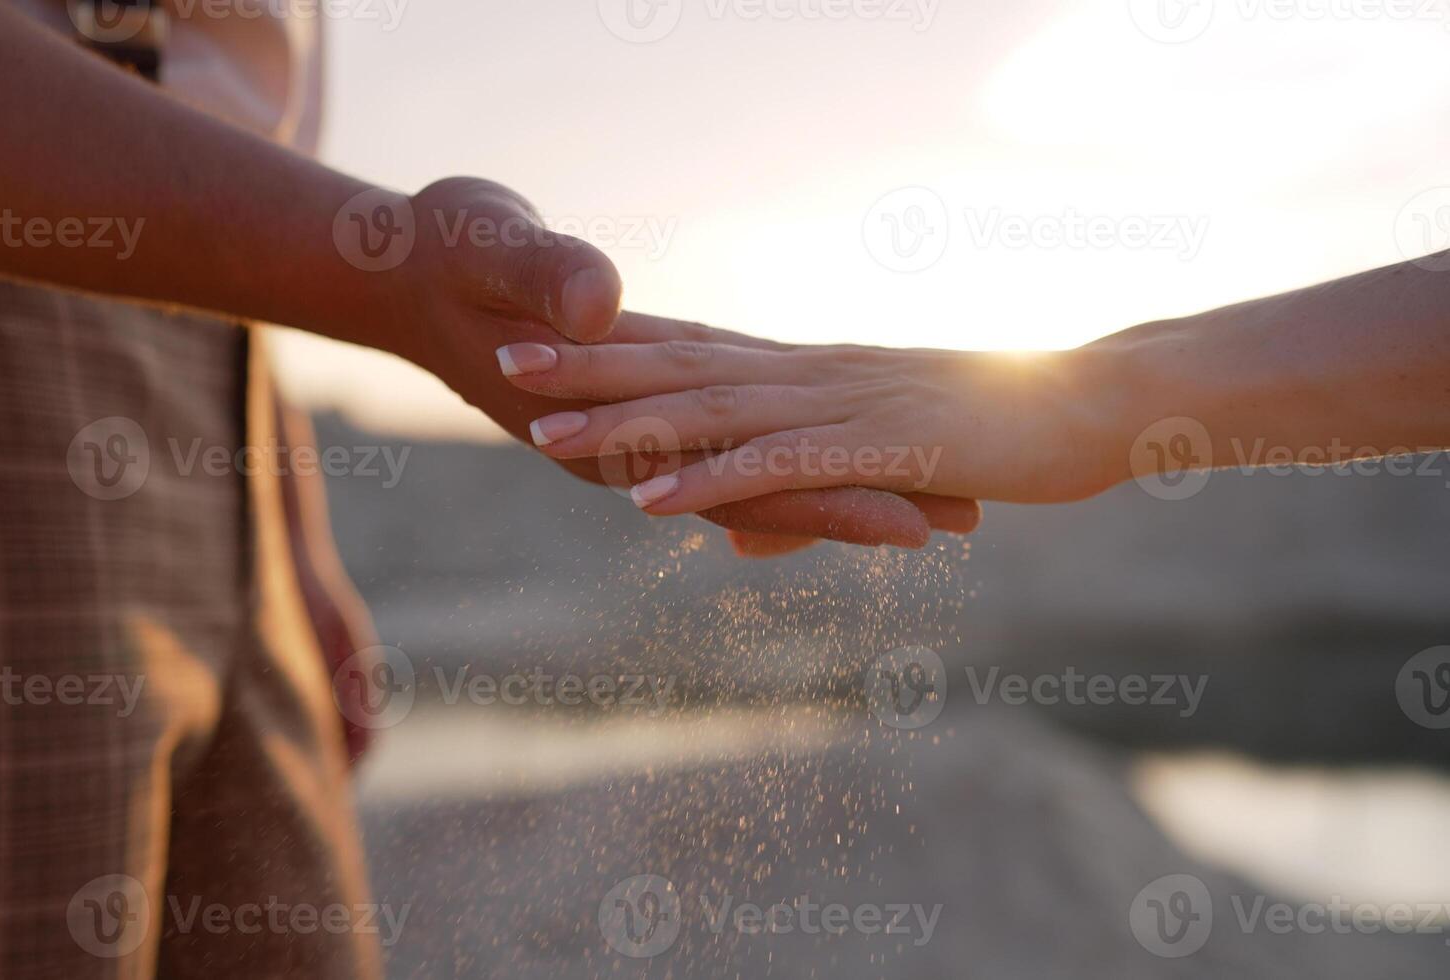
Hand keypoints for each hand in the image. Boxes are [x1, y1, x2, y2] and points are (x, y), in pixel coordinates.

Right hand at [370, 177, 981, 550]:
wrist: (407, 271)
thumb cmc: (439, 255)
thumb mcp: (485, 246)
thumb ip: (541, 277)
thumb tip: (603, 309)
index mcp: (610, 419)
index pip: (738, 471)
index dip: (828, 494)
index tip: (914, 521)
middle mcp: (631, 441)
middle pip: (764, 488)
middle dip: (861, 504)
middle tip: (963, 524)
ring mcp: (638, 427)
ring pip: (754, 475)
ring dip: (834, 491)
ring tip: (928, 510)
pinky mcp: (644, 399)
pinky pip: (726, 445)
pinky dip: (779, 465)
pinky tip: (827, 474)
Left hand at [497, 338, 1115, 514]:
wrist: (1092, 405)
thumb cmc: (992, 435)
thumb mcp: (882, 473)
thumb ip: (800, 502)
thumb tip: (739, 545)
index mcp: (807, 370)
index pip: (692, 347)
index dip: (614, 343)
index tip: (540, 334)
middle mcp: (811, 374)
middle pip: (680, 364)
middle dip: (590, 364)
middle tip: (504, 357)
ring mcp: (842, 405)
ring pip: (711, 410)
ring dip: (625, 420)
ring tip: (543, 428)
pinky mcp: (880, 447)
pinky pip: (777, 465)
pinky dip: (709, 479)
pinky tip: (650, 495)